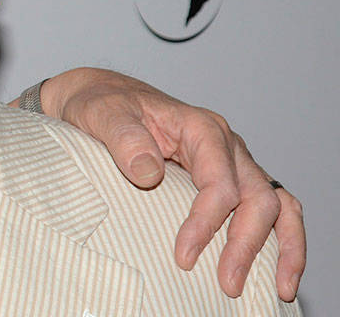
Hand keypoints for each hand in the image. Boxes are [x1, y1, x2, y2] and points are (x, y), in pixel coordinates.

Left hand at [35, 67, 304, 300]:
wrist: (105, 98)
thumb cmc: (105, 106)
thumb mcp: (103, 115)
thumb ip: (123, 139)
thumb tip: (148, 172)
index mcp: (201, 127)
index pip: (219, 182)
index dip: (206, 221)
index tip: (184, 256)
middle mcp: (227, 145)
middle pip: (257, 197)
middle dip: (245, 244)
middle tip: (227, 285)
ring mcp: (234, 163)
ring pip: (277, 204)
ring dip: (282, 248)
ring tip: (279, 289)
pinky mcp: (233, 179)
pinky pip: (272, 209)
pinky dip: (283, 240)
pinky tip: (277, 273)